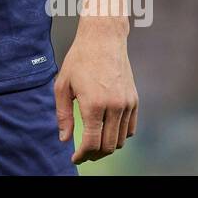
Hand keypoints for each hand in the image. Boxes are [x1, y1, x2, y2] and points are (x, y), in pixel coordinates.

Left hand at [54, 19, 137, 163]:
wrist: (103, 38)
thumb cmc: (79, 59)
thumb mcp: (62, 85)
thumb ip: (63, 115)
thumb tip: (65, 139)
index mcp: (94, 104)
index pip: (91, 143)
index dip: (82, 155)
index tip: (75, 158)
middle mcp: (114, 106)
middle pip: (107, 146)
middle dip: (94, 154)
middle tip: (83, 154)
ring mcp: (127, 104)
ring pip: (120, 140)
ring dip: (107, 147)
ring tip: (94, 145)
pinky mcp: (134, 100)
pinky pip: (131, 129)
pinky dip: (120, 136)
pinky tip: (108, 133)